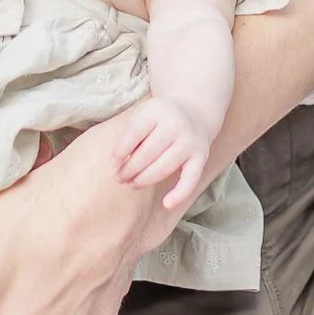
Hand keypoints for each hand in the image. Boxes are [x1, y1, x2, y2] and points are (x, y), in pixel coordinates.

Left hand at [115, 99, 218, 219]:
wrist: (194, 111)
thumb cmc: (159, 118)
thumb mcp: (144, 115)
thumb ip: (131, 135)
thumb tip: (117, 164)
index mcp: (156, 111)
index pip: (134, 133)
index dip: (121, 151)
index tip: (112, 164)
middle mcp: (175, 124)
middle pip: (148, 152)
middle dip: (130, 169)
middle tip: (119, 178)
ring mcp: (189, 141)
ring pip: (164, 167)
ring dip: (145, 179)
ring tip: (132, 184)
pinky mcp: (201, 157)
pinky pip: (190, 179)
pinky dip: (179, 193)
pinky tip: (166, 204)